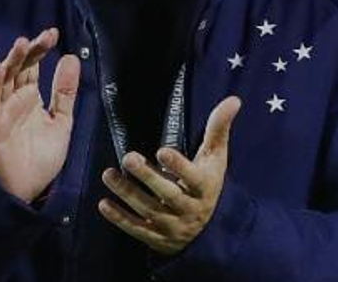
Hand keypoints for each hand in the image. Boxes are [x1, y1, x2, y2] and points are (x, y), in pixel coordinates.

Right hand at [0, 28, 80, 202]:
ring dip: (11, 61)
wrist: (26, 191)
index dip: (41, 49)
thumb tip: (71, 59)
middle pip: (19, 68)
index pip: (32, 66)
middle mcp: (14, 100)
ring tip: (21, 43)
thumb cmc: (39, 159)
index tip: (53, 33)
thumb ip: (65, 93)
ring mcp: (1, 111)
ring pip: (4, 80)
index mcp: (29, 97)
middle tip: (46, 36)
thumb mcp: (61, 122)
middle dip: (30, 50)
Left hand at [98, 95, 241, 254]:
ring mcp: (173, 226)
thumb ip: (218, 129)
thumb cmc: (207, 183)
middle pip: (169, 195)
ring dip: (127, 193)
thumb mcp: (215, 158)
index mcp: (205, 188)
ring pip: (149, 211)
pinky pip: (137, 229)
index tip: (162, 150)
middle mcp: (190, 210)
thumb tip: (234, 100)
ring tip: (108, 174)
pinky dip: (120, 219)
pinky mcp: (157, 238)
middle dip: (148, 177)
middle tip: (129, 157)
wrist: (207, 231)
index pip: (194, 178)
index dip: (179, 166)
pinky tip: (104, 204)